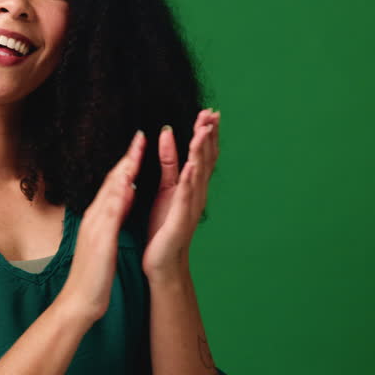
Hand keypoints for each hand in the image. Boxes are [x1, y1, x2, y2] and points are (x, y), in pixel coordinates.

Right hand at [56, 130, 145, 325]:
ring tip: (136, 152)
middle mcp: (95, 218)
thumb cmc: (94, 274)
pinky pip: (110, 217)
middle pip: (111, 182)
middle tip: (140, 136)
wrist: (79, 301)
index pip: (114, 185)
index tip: (140, 145)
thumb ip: (115, 215)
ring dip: (123, 171)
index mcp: (99, 218)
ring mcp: (96, 228)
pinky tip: (127, 187)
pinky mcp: (100, 242)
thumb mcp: (107, 239)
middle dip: (126, 159)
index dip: (127, 163)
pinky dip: (119, 200)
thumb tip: (127, 194)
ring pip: (110, 194)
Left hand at [143, 109, 219, 278]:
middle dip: (208, 135)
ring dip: (201, 151)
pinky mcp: (180, 219)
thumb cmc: (163, 226)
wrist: (163, 262)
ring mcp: (190, 206)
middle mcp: (196, 193)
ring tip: (203, 130)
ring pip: (198, 174)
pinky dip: (189, 180)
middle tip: (212, 113)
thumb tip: (167, 132)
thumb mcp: (165, 187)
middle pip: (205, 159)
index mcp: (192, 185)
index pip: (203, 153)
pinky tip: (191, 165)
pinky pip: (186, 196)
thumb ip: (168, 161)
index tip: (209, 111)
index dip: (207, 132)